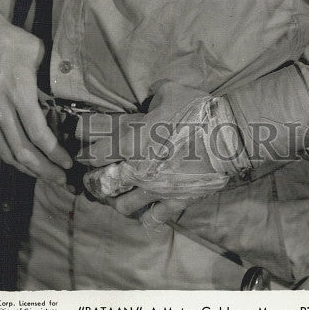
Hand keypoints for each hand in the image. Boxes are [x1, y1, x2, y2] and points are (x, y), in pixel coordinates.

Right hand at [0, 5, 71, 184]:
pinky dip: (12, 154)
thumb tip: (70, 88)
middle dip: (44, 170)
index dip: (54, 153)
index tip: (69, 163)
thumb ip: (51, 73)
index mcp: (18, 92)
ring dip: (27, 169)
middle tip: (62, 180)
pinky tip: (25, 158)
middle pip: (22, 151)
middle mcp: (0, 108)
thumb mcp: (37, 51)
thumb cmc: (8, 40)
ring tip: (45, 176)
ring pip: (6, 152)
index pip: (38, 134)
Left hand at [75, 81, 249, 227]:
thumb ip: (155, 93)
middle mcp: (138, 169)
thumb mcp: (171, 91)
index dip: (85, 151)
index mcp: (133, 141)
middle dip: (94, 182)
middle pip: (103, 183)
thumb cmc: (196, 111)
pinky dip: (144, 217)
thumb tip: (150, 93)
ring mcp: (156, 189)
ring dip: (117, 202)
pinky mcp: (174, 202)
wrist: (227, 136)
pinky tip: (142, 214)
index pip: (97, 151)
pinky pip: (152, 218)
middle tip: (91, 180)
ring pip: (124, 205)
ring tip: (115, 199)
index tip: (81, 152)